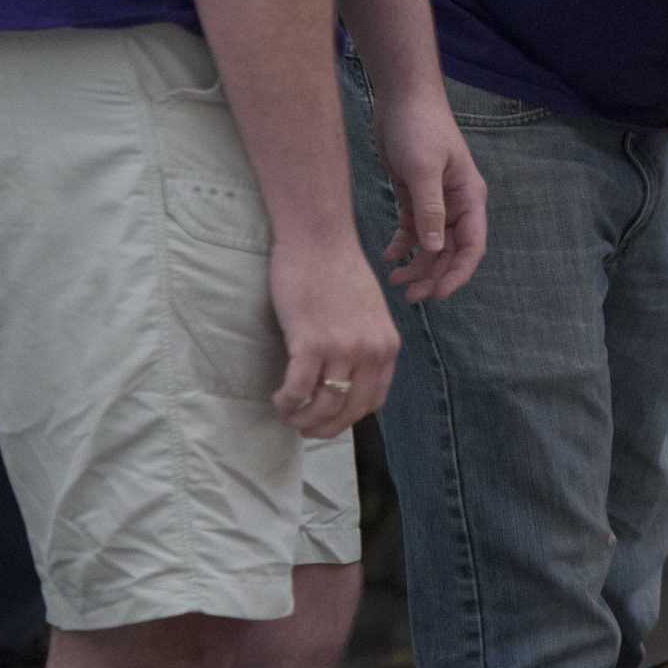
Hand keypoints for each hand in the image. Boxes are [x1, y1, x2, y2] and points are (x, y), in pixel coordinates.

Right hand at [269, 234, 401, 437]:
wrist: (320, 240)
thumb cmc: (337, 271)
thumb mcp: (369, 313)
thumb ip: (365, 344)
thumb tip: (348, 377)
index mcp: (388, 346)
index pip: (373, 401)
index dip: (348, 417)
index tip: (329, 419)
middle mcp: (370, 351)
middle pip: (349, 411)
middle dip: (324, 428)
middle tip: (303, 428)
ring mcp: (342, 348)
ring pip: (323, 406)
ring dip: (302, 419)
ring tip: (287, 413)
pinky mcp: (310, 342)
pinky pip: (298, 390)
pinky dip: (287, 402)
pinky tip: (279, 399)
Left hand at [373, 91, 488, 301]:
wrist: (402, 97)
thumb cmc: (419, 128)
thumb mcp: (423, 169)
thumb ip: (429, 210)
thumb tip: (433, 250)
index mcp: (469, 198)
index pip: (472, 247)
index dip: (458, 274)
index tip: (437, 294)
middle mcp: (457, 204)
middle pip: (450, 251)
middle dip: (433, 275)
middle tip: (410, 296)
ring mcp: (436, 201)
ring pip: (430, 245)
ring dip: (416, 265)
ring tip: (395, 282)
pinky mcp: (414, 195)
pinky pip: (412, 229)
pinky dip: (402, 245)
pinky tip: (388, 257)